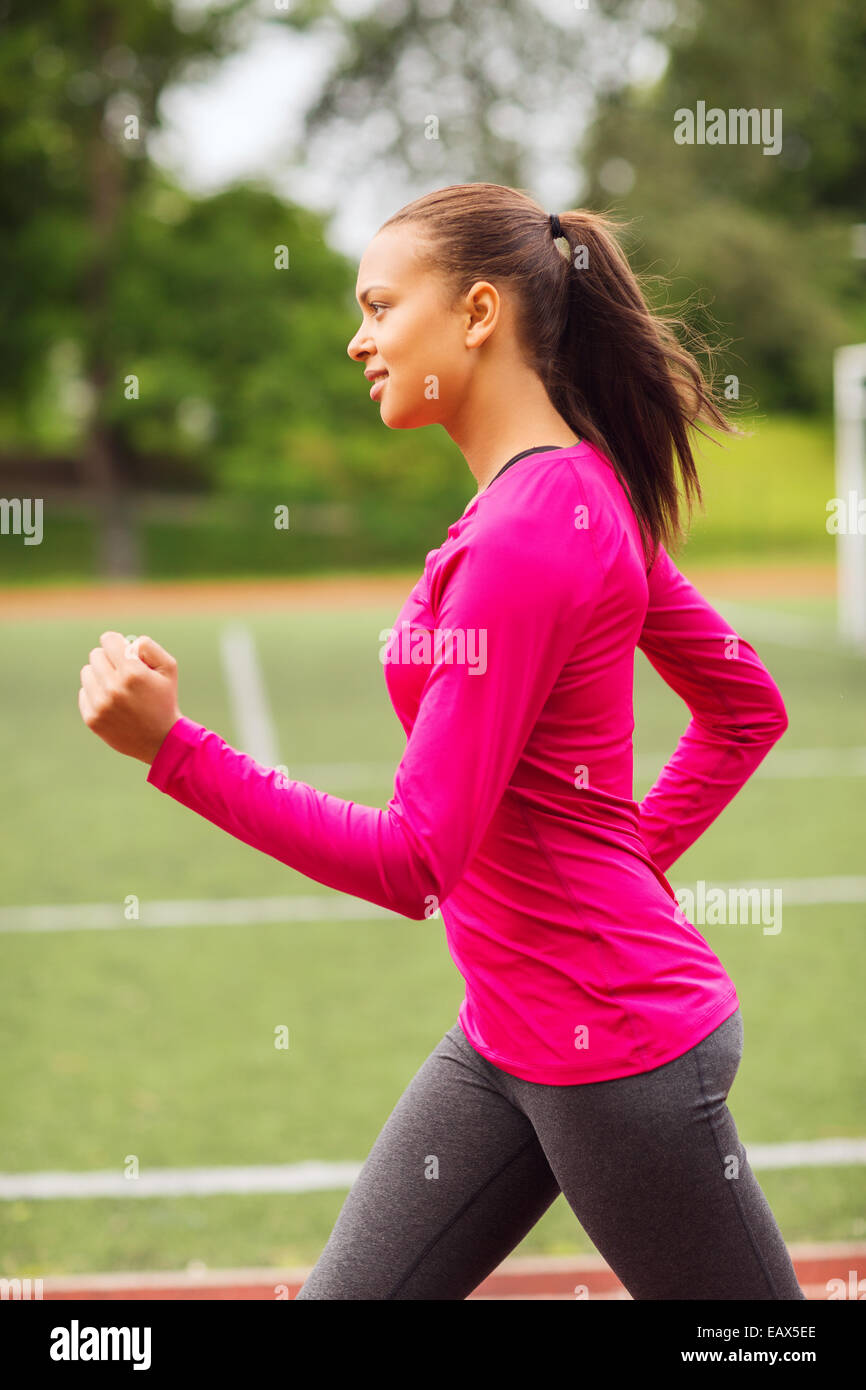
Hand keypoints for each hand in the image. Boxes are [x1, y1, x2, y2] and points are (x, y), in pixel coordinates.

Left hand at [79, 631, 182, 764]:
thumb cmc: (164, 700)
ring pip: (87, 672)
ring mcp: (100, 704)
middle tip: (122, 671)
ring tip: (116, 687)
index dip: (116, 643)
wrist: (160, 740)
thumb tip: (126, 642)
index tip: (121, 651)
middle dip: (109, 659)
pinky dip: (95, 693)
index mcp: (133, 672)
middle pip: (96, 655)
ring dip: (100, 675)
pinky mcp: (92, 718)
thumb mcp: (168, 668)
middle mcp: (114, 688)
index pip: (108, 640)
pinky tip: (112, 703)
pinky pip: (84, 692)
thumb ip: (149, 646)